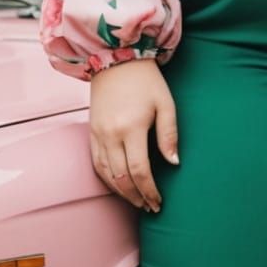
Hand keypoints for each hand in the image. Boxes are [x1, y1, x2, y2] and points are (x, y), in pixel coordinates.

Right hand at [88, 58, 178, 212]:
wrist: (115, 59)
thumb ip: (169, 135)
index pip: (140, 171)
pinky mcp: (92, 132)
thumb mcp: (165, 104)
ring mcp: (98, 134)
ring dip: (121, 192)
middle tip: (149, 207)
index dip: (150, 191)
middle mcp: (111, 134)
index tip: (159, 201)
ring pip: (106, 175)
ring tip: (136, 201)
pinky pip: (97, 163)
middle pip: (121, 178)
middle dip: (136, 197)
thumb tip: (174, 163)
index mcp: (132, 127)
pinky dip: (107, 179)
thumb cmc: (146, 80)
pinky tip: (119, 185)